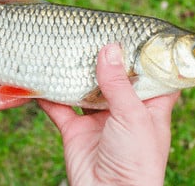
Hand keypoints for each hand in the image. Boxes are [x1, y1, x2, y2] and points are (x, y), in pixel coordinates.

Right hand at [39, 44, 179, 184]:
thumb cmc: (136, 161)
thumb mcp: (134, 117)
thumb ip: (118, 83)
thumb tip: (109, 49)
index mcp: (150, 105)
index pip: (154, 74)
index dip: (147, 55)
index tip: (135, 34)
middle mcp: (125, 109)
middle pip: (115, 78)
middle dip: (104, 59)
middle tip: (92, 35)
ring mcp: (98, 119)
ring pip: (85, 89)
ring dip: (75, 73)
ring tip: (66, 49)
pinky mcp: (75, 130)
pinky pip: (59, 107)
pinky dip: (48, 94)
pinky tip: (40, 78)